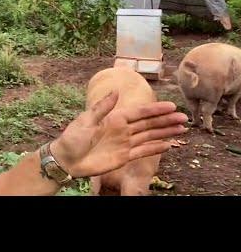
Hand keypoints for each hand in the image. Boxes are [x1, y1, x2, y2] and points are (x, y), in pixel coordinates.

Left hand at [50, 91, 187, 177]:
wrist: (66, 160)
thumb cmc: (72, 138)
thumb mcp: (86, 120)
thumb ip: (102, 107)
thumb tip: (116, 90)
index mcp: (114, 118)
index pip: (139, 112)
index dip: (155, 110)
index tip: (172, 106)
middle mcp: (122, 129)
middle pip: (148, 123)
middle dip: (166, 120)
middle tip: (184, 118)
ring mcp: (124, 143)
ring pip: (149, 136)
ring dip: (165, 133)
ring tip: (182, 129)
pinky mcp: (123, 157)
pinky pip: (143, 152)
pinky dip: (155, 148)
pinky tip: (169, 145)